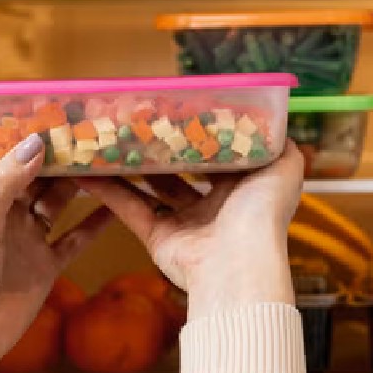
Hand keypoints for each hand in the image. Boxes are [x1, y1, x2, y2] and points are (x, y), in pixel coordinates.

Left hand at [0, 134, 113, 372]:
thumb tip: (35, 144)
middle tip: (92, 132)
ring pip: (61, 202)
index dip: (27, 134)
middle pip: (39, 176)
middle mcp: (8, 213)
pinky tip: (117, 207)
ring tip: (107, 162)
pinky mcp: (48, 263)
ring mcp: (30, 238)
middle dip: (62, 156)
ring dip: (81, 184)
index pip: (7, 156)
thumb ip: (6, 184)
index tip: (56, 113)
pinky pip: (76, 237)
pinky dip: (96, 223)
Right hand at [79, 142, 303, 321]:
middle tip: (139, 121)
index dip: (200, 135)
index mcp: (241, 188)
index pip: (218, 156)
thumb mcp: (284, 168)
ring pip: (152, 188)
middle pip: (182, 171)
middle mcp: (213, 205)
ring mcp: (184, 223)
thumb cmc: (263, 212)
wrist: (239, 262)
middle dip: (163, 148)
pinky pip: (130, 210)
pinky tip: (88, 170)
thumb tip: (276, 122)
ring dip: (131, 166)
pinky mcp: (158, 238)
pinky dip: (109, 192)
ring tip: (110, 138)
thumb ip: (280, 144)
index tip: (179, 111)